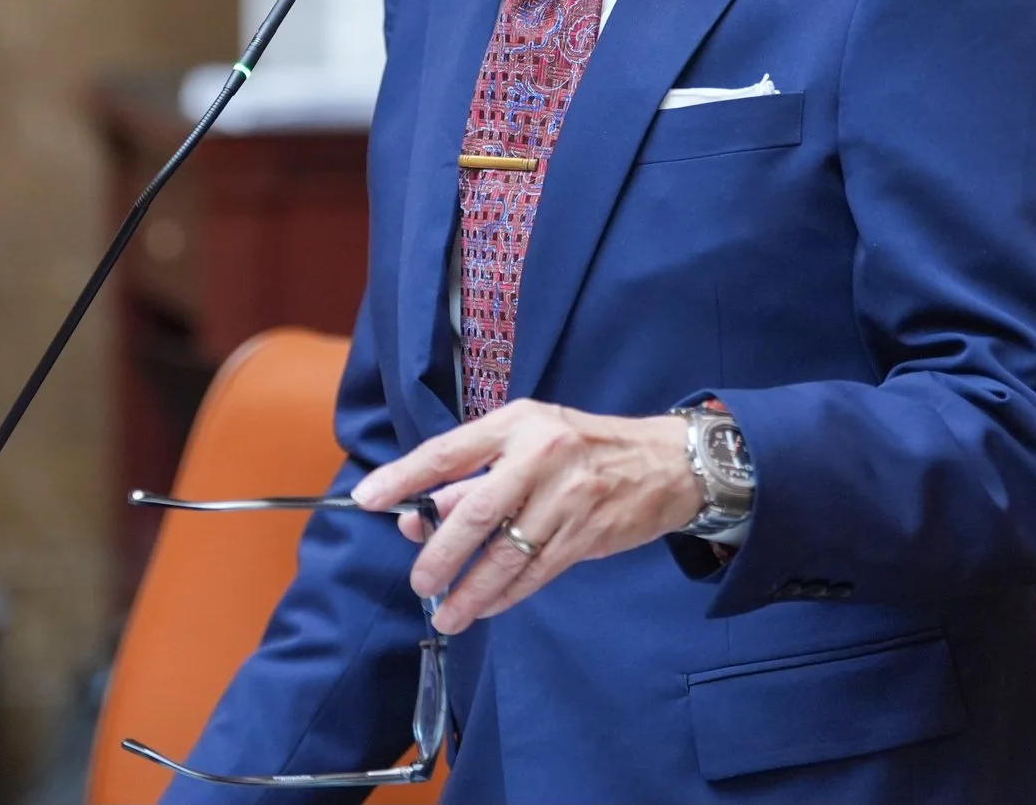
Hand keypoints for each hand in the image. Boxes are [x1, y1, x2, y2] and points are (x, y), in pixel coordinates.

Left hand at [350, 400, 703, 633]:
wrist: (665, 462)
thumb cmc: (585, 447)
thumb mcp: (529, 441)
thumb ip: (477, 476)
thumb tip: (421, 515)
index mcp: (517, 424)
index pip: (448, 451)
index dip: (405, 476)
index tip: (369, 499)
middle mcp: (541, 455)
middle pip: (477, 511)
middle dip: (441, 552)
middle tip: (420, 581)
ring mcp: (568, 496)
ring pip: (507, 553)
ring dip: (472, 588)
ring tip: (448, 612)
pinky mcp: (588, 533)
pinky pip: (536, 571)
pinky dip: (508, 593)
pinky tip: (487, 606)